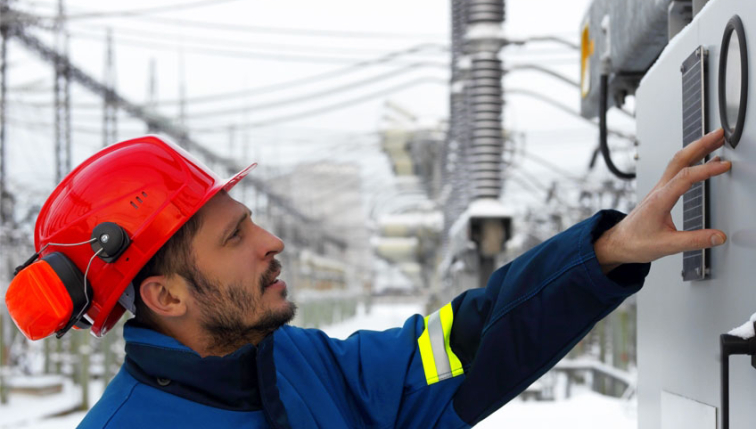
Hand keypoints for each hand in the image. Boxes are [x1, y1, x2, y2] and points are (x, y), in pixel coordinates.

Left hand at [594, 128, 730, 272]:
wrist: (618, 242)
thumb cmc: (636, 242)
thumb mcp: (667, 246)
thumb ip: (694, 241)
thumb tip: (718, 236)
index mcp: (659, 200)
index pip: (685, 177)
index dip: (706, 169)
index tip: (724, 165)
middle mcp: (659, 190)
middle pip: (680, 160)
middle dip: (700, 144)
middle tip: (719, 134)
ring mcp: (658, 189)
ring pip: (677, 162)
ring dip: (696, 149)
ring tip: (715, 140)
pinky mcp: (660, 192)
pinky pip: (677, 170)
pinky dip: (691, 160)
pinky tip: (703, 161)